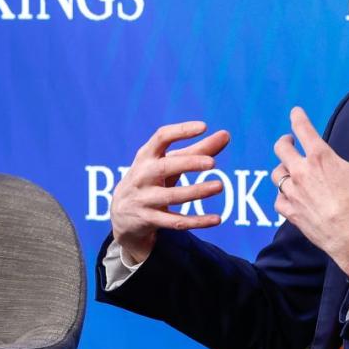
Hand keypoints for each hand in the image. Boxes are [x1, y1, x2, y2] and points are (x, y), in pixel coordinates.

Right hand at [111, 121, 230, 263]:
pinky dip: (196, 221)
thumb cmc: (151, 180)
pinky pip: (175, 222)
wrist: (121, 214)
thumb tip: (226, 134)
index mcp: (146, 156)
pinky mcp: (149, 220)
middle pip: (165, 167)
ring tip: (219, 186)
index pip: (161, 137)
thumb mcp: (168, 163)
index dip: (181, 131)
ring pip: (172, 196)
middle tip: (213, 162)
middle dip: (189, 164)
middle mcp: (142, 175)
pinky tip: (217, 219)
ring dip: (196, 191)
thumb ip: (197, 150)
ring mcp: (144, 199)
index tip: (204, 127)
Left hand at [272, 107, 348, 271]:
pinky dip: (282, 195)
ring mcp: (293, 193)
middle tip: (289, 141)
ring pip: (277, 174)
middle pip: (281, 148)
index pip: (302, 128)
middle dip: (285, 141)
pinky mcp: (290, 212)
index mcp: (320, 157)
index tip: (295, 112)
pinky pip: (278, 199)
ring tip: (290, 169)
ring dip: (283, 169)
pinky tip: (289, 195)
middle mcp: (302, 172)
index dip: (297, 116)